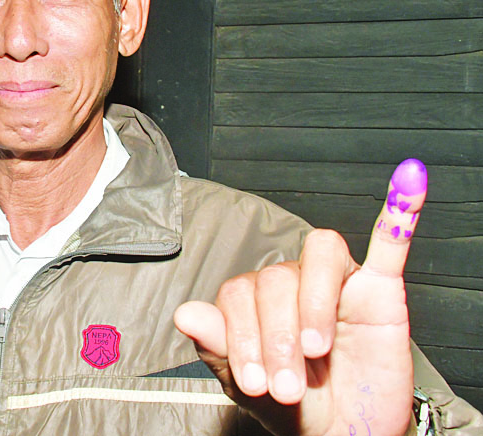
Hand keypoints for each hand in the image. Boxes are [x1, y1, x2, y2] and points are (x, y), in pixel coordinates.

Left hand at [174, 159, 426, 435]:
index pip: (239, 291)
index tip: (252, 380)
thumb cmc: (297, 409)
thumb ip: (218, 345)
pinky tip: (408, 182)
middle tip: (285, 387)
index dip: (240, 333)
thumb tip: (183, 312)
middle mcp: (295, 284)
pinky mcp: (379, 290)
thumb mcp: (250, 382)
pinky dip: (399, 213)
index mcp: (258, 301)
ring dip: (313, 304)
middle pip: (277, 277)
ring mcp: (338, 283)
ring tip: (315, 350)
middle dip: (277, 336)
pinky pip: (390, 243)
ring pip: (320, 257)